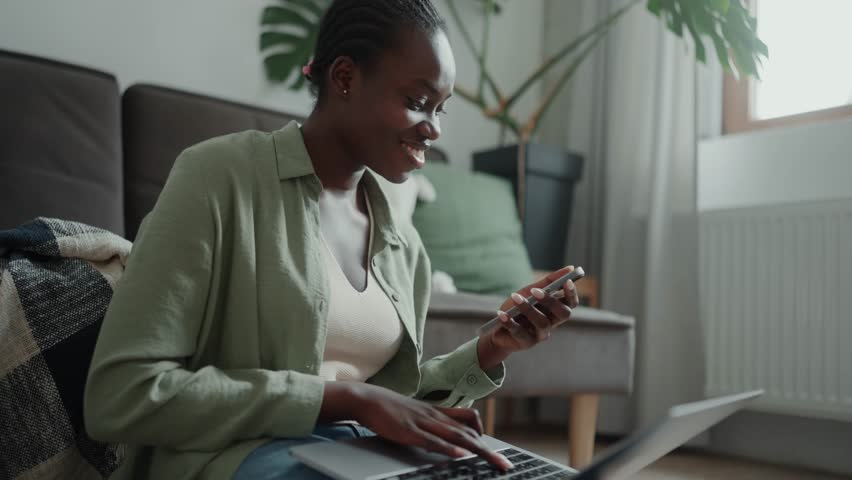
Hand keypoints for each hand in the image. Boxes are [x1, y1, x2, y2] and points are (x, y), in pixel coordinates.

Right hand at [348, 383, 512, 470]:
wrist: (367, 399)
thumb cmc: (390, 409)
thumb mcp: (415, 414)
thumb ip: (430, 424)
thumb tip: (442, 437)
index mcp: (437, 412)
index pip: (468, 419)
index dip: (483, 433)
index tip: (495, 449)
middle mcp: (435, 416)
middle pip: (469, 433)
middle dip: (489, 451)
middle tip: (505, 465)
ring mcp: (423, 423)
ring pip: (457, 437)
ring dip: (479, 450)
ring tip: (494, 462)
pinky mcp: (410, 431)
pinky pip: (433, 441)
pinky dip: (449, 449)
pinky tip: (461, 456)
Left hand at [486, 265, 580, 354]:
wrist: (498, 329)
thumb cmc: (517, 308)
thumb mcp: (530, 291)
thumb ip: (548, 282)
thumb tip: (570, 268)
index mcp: (555, 310)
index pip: (571, 303)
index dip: (572, 293)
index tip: (567, 281)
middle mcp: (552, 323)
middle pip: (563, 314)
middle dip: (551, 301)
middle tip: (535, 291)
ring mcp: (540, 335)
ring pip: (542, 323)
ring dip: (528, 309)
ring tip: (515, 297)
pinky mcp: (526, 343)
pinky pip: (520, 333)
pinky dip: (510, 322)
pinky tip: (502, 314)